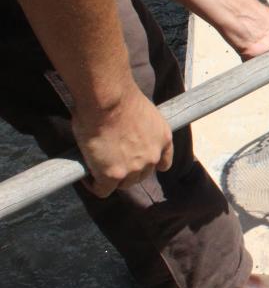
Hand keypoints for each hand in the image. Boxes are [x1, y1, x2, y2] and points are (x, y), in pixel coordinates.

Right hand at [72, 82, 173, 197]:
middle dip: (127, 170)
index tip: (136, 160)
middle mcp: (153, 156)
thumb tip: (126, 133)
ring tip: (97, 168)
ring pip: (123, 184)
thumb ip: (141, 130)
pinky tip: (86, 178)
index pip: (163, 163)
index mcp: (164, 139)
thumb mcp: (144, 114)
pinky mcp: (113, 175)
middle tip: (109, 161)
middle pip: (141, 175)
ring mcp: (134, 168)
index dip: (148, 164)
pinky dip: (94, 186)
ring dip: (112, 179)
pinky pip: (103, 190)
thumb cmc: (120, 97)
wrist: (108, 99)